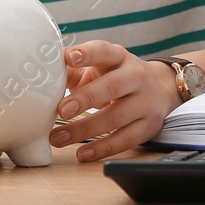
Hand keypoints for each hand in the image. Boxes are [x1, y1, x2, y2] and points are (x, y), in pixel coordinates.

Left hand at [51, 42, 183, 161]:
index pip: (104, 51)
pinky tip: (82, 153)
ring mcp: (145, 102)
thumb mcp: (102, 67)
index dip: (87, 53)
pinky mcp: (149, 125)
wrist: (162, 87)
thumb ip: (74, 71)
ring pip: (117, 116)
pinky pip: (126, 139)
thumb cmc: (119, 76)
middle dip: (86, 98)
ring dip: (85, 129)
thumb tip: (43, 76)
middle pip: (112, 86)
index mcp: (119, 58)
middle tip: (62, 110)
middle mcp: (136, 77)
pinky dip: (103, 148)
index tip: (68, 58)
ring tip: (58, 138)